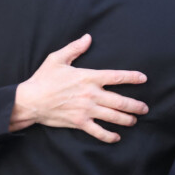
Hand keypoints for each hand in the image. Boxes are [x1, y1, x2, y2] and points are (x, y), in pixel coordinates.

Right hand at [11, 34, 147, 142]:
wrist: (29, 101)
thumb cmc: (43, 79)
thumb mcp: (57, 58)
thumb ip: (75, 48)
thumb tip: (88, 37)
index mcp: (89, 77)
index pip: (116, 77)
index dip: (132, 77)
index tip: (143, 78)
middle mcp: (91, 94)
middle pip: (120, 100)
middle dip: (135, 105)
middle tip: (145, 108)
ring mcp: (86, 110)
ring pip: (113, 116)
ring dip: (127, 119)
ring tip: (135, 120)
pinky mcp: (79, 122)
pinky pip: (98, 131)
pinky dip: (109, 136)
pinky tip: (116, 137)